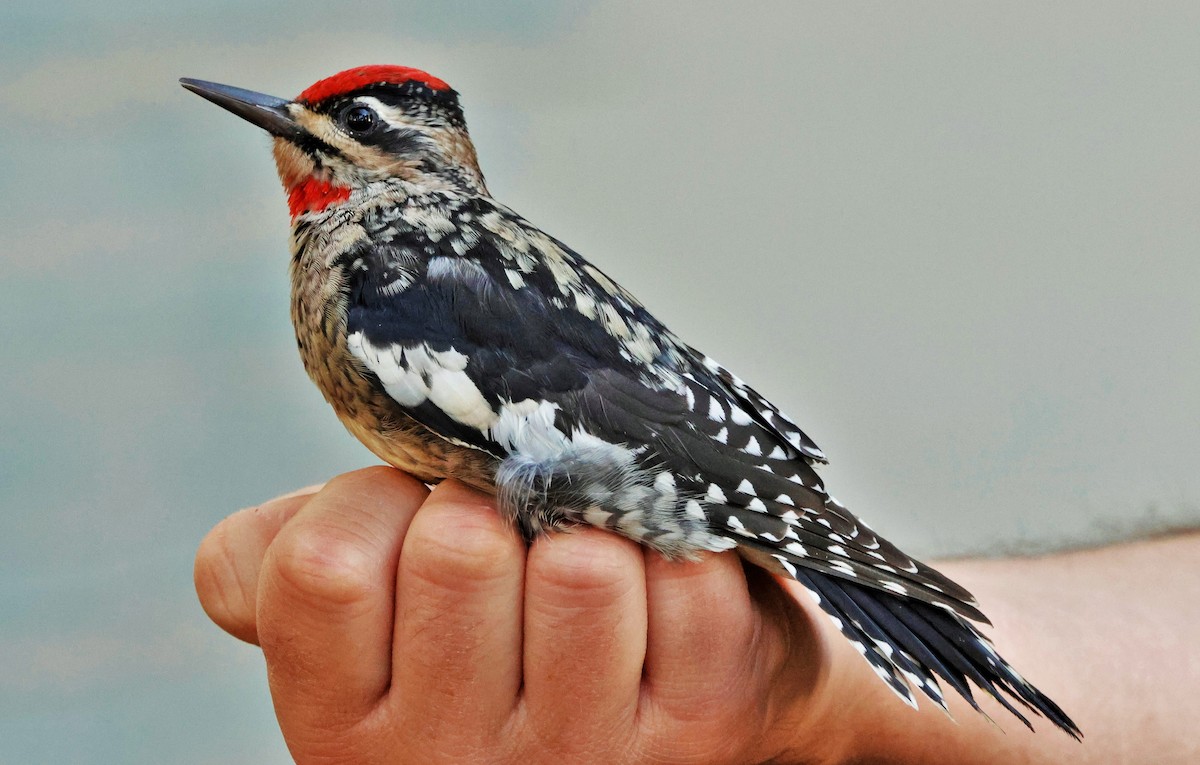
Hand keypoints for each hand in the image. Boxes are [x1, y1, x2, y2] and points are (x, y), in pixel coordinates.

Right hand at [194, 466, 861, 764]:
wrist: (634, 693)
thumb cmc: (483, 626)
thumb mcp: (361, 610)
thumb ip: (281, 568)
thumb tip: (244, 567)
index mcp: (345, 721)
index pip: (322, 568)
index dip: (373, 504)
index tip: (411, 510)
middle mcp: (453, 759)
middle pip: (459, 550)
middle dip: (486, 505)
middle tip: (508, 525)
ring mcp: (585, 752)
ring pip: (580, 570)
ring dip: (588, 527)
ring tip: (585, 554)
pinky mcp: (699, 725)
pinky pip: (687, 586)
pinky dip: (678, 550)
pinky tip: (659, 581)